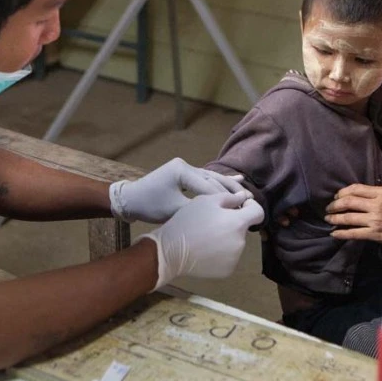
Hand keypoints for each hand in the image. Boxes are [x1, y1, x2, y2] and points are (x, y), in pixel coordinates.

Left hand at [109, 158, 246, 222]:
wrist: (131, 200)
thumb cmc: (150, 206)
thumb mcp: (174, 210)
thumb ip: (197, 210)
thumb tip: (220, 214)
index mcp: (182, 172)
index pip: (209, 187)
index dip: (226, 198)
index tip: (242, 208)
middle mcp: (185, 166)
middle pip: (213, 178)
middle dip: (232, 190)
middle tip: (251, 200)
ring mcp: (185, 168)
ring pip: (212, 176)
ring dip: (229, 185)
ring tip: (247, 191)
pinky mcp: (184, 173)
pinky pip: (206, 177)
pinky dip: (220, 180)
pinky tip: (238, 179)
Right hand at [138, 192, 264, 289]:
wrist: (171, 251)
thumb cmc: (187, 221)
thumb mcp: (206, 201)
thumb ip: (229, 197)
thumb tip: (244, 197)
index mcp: (238, 223)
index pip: (258, 213)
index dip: (251, 206)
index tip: (239, 205)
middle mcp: (241, 242)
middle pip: (243, 229)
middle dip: (232, 223)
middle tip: (212, 221)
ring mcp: (235, 259)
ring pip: (235, 243)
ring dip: (226, 238)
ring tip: (206, 236)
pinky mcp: (227, 271)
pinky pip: (229, 257)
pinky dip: (221, 253)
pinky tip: (205, 250)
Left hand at [325, 184, 381, 254]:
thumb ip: (376, 195)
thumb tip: (358, 195)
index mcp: (381, 192)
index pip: (354, 189)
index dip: (341, 193)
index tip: (336, 197)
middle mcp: (376, 204)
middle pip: (348, 202)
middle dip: (334, 205)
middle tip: (328, 208)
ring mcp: (375, 220)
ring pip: (348, 218)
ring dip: (334, 218)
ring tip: (328, 219)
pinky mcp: (375, 234)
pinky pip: (353, 233)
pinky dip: (341, 233)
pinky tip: (334, 234)